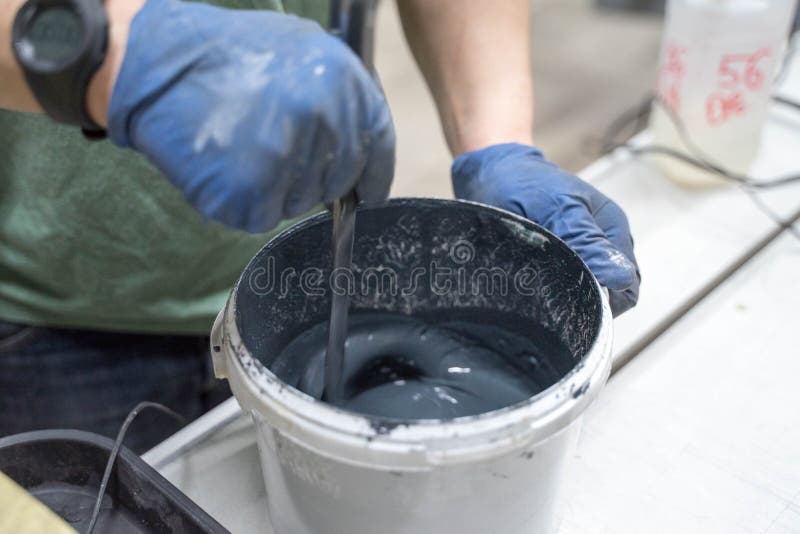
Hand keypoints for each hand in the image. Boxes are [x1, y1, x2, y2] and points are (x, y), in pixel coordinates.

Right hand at [106, 0, 394, 232]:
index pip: (378, 145)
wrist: (154, 60)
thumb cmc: (224, 56)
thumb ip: (337, 95)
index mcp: (343, 80)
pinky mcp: (251, 190)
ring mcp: (288, 156)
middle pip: (337, 181)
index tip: (369, 194)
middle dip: (313, 178)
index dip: (375, 175)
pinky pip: (261, 217)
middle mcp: (323, 118)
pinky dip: (243, 204)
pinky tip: (225, 169)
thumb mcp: (299, 50)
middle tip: (274, 155)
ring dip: (276, 190)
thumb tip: (356, 140)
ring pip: (300, 202)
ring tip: (242, 151)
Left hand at [452, 143, 639, 315]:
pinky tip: (529, 279)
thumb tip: (619, 277)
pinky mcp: (559, 256)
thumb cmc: (523, 182)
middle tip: (546, 292)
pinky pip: (562, 284)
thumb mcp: (556, 208)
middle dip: (582, 300)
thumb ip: (586, 242)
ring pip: (584, 291)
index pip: (626, 286)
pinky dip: (548, 287)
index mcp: (611, 229)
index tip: (568, 300)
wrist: (492, 170)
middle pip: (608, 294)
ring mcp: (581, 250)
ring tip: (535, 281)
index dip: (603, 302)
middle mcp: (602, 242)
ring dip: (563, 294)